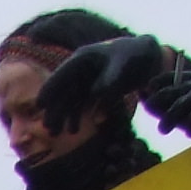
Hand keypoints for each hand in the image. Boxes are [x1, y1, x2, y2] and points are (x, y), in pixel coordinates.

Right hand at [38, 32, 163, 123]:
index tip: (39, 104)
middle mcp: (81, 70)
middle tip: (48, 128)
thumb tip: (96, 93)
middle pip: (63, 91)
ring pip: (70, 101)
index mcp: (84, 58)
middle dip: (55, 109)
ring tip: (58, 134)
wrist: (150, 59)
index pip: (62, 74)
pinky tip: (74, 131)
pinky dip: (78, 117)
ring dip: (64, 117)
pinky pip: (82, 106)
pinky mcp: (96, 91)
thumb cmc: (136, 55)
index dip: (50, 88)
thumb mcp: (124, 65)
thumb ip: (110, 79)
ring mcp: (88, 81)